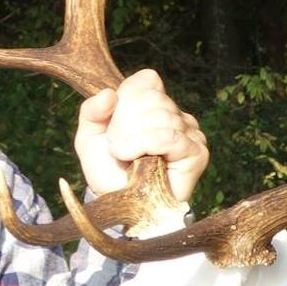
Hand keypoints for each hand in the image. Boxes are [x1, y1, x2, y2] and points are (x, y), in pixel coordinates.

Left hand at [74, 68, 207, 205]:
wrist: (119, 205)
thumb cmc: (107, 170)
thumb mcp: (89, 137)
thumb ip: (92, 111)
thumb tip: (108, 93)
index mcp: (154, 104)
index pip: (147, 80)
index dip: (126, 101)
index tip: (115, 126)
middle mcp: (176, 115)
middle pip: (151, 98)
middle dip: (124, 125)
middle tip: (120, 149)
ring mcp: (190, 132)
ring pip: (160, 116)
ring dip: (132, 140)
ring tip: (128, 158)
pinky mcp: (197, 153)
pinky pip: (169, 137)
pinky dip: (146, 146)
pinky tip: (139, 162)